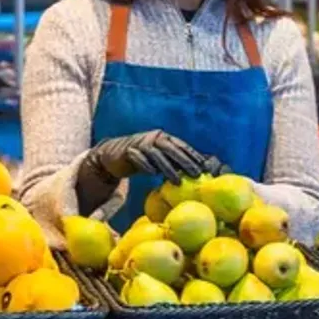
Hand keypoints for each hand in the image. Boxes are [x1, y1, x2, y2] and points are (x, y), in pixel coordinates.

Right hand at [75, 130, 220, 216]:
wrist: (113, 156)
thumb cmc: (142, 159)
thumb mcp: (159, 158)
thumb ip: (173, 161)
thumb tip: (195, 172)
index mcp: (164, 137)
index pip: (182, 145)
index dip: (193, 155)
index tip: (205, 167)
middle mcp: (153, 137)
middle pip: (171, 148)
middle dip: (185, 161)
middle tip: (196, 174)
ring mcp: (139, 143)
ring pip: (156, 154)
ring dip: (168, 168)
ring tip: (177, 181)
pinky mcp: (127, 151)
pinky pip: (138, 158)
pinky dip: (146, 165)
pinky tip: (153, 175)